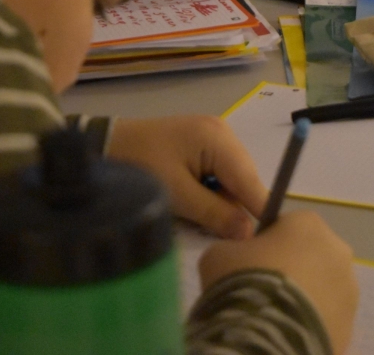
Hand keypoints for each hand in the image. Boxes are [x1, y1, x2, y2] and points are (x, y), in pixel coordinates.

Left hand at [107, 115, 266, 238]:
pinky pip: (220, 173)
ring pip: (233, 179)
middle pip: (244, 179)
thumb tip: (250, 233)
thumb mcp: (177, 195)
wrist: (106, 144)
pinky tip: (193, 199)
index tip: (268, 240)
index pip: (250, 179)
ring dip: (221, 200)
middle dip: (233, 206)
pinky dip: (211, 191)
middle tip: (213, 228)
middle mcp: (223, 132)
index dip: (261, 209)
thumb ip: (215, 213)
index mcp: (218, 138)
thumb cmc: (141, 166)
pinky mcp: (204, 144)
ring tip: (195, 211)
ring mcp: (214, 136)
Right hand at [199, 211, 357, 354]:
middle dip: (291, 273)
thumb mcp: (219, 256)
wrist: (267, 340)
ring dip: (303, 301)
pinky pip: (326, 322)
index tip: (251, 268)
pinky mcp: (351, 327)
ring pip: (322, 291)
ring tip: (274, 322)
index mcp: (308, 223)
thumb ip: (234, 249)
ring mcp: (349, 292)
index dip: (267, 247)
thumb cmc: (245, 283)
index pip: (287, 228)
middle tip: (262, 296)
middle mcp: (337, 251)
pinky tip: (287, 338)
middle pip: (310, 258)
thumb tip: (240, 261)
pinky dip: (309, 327)